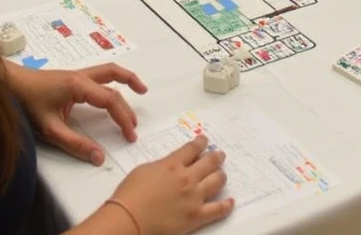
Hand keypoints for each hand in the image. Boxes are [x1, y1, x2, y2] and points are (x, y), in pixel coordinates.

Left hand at [5, 62, 147, 164]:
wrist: (8, 84)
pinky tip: (112, 88)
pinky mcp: (71, 78)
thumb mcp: (50, 129)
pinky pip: (100, 74)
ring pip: (108, 71)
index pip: (110, 100)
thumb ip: (75, 144)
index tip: (130, 135)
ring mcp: (76, 75)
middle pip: (114, 82)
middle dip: (129, 100)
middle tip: (135, 122)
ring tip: (140, 88)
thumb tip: (99, 157)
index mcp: (78, 86)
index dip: (123, 118)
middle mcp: (81, 76)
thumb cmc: (27, 103)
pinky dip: (113, 79)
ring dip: (126, 79)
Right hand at [109, 136, 233, 234]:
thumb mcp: (144, 169)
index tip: (204, 141)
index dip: (201, 143)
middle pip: (209, 162)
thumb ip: (162, 165)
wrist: (129, 218)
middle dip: (216, 156)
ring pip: (217, 181)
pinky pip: (218, 209)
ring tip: (222, 174)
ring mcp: (194, 197)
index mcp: (173, 164)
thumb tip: (171, 166)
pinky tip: (231, 202)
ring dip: (221, 175)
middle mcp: (187, 178)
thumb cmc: (130, 195)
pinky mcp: (196, 216)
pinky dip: (226, 205)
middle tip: (219, 154)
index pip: (193, 149)